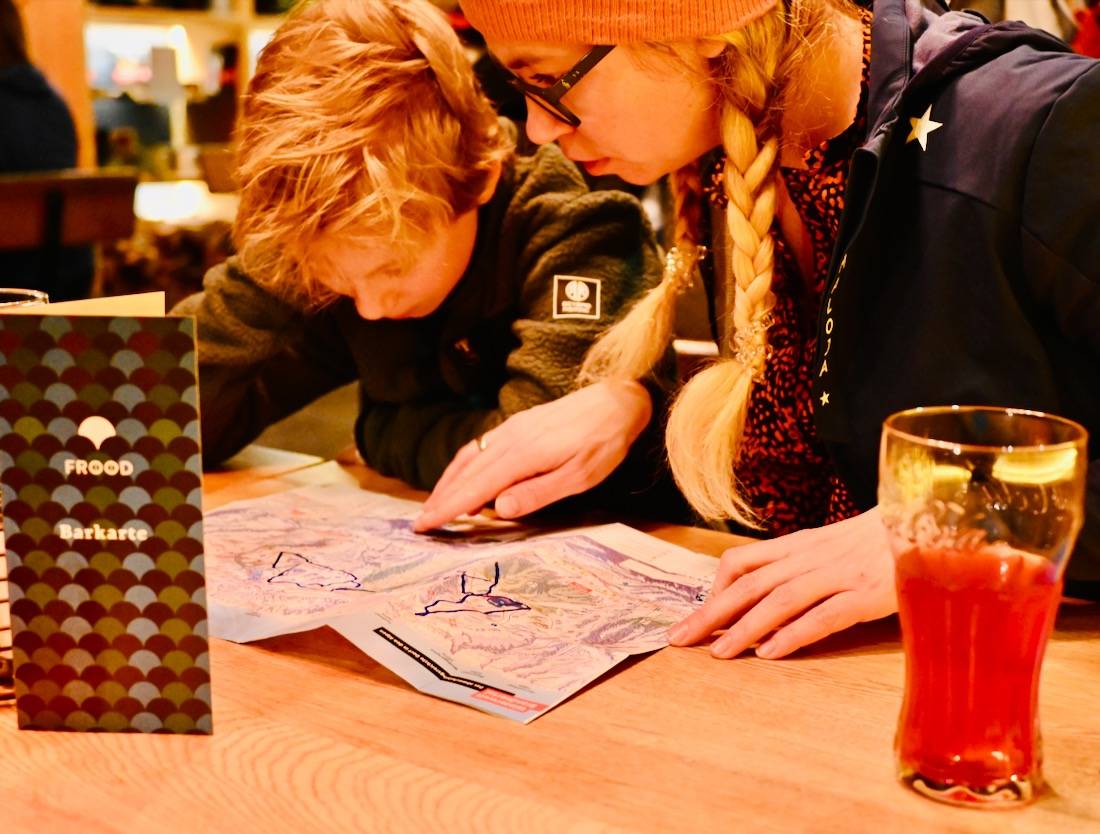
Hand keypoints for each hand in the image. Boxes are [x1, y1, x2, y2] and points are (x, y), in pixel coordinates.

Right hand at [413, 380, 651, 531]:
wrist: (617, 400)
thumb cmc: (603, 444)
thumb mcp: (579, 476)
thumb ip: (539, 492)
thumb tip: (498, 510)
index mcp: (523, 455)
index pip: (477, 487)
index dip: (450, 507)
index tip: (427, 525)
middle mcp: (509, 439)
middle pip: (466, 473)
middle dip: (440, 499)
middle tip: (420, 523)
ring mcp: (510, 429)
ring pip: (468, 457)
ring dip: (447, 482)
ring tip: (433, 505)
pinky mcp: (516, 425)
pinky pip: (479, 446)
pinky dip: (462, 466)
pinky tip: (462, 477)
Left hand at [668, 508, 896, 658]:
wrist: (935, 521)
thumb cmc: (884, 537)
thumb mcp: (836, 543)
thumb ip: (804, 562)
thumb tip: (769, 594)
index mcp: (801, 544)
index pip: (744, 560)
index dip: (716, 586)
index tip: (698, 611)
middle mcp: (811, 556)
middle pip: (749, 583)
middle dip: (711, 611)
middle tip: (679, 638)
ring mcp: (839, 574)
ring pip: (779, 601)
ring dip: (744, 627)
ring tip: (718, 652)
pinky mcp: (867, 594)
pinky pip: (823, 616)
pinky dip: (794, 634)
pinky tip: (771, 653)